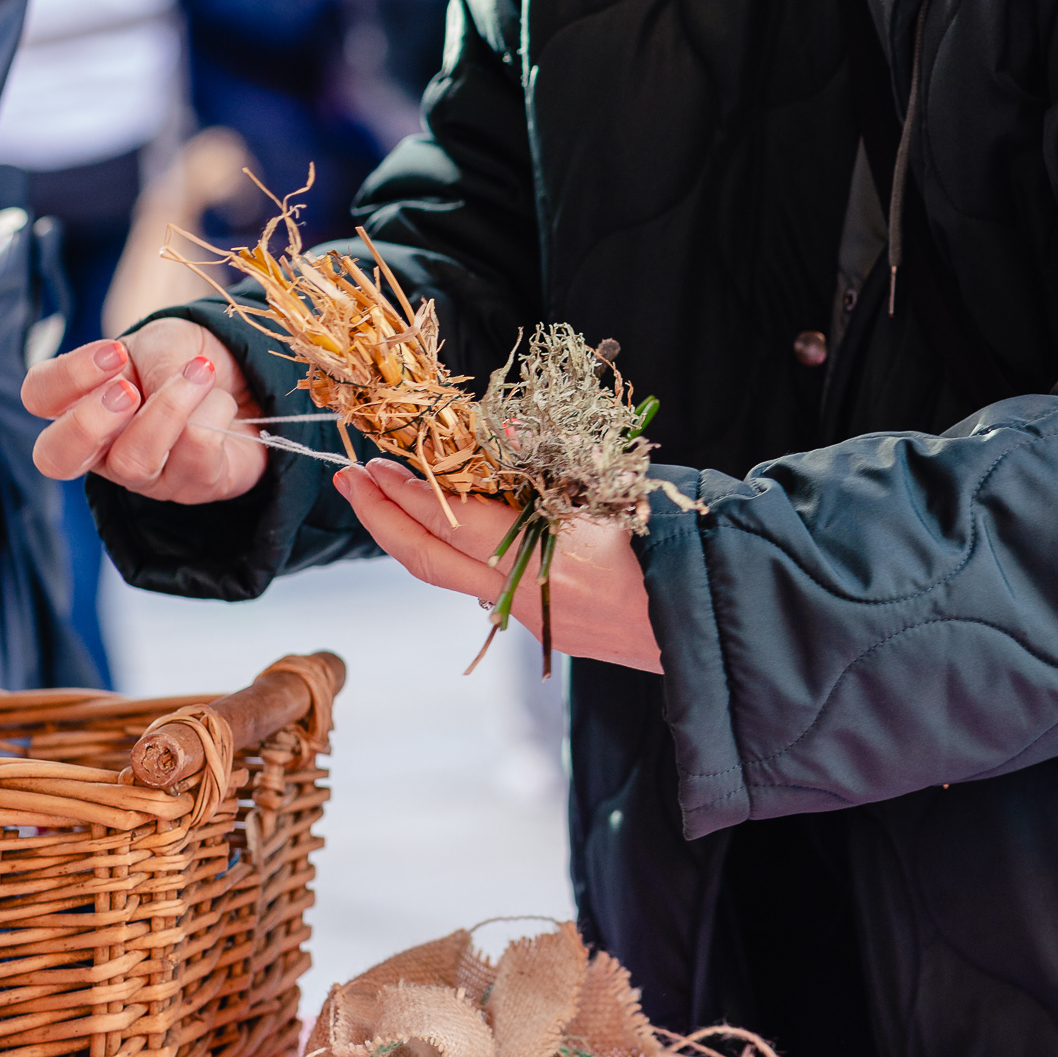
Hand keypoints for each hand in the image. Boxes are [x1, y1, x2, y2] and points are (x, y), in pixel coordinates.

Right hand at [23, 319, 266, 503]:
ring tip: (201, 373)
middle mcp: (101, 446)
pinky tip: (224, 402)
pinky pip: (193, 455)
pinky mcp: (189, 487)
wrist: (251, 375)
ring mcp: (142, 474)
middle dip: (89, 423)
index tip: (116, 353)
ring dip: (171, 407)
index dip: (69, 376)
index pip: (40, 395)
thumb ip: (148, 364)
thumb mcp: (164, 342)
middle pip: (56, 457)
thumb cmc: (189, 358)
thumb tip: (154, 397)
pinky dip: (214, 413)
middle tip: (128, 391)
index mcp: (81, 399)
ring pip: (134, 460)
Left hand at [333, 459, 662, 674]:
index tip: (375, 465)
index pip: (455, 521)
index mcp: (547, 553)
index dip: (408, 493)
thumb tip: (501, 428)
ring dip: (406, 537)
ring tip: (381, 500)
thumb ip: (560, 464)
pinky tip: (437, 530)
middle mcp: (526, 590)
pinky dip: (445, 555)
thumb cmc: (677, 548)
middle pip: (429, 560)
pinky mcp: (539, 625)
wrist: (708, 628)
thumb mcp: (620, 488)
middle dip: (382, 519)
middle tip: (349, 480)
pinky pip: (477, 586)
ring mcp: (528, 614)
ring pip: (445, 578)